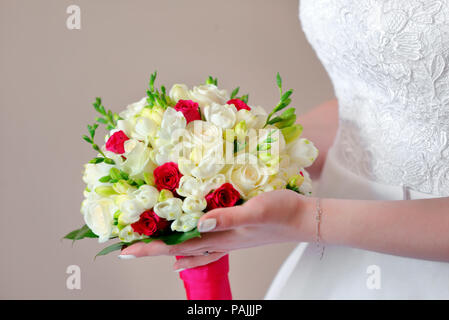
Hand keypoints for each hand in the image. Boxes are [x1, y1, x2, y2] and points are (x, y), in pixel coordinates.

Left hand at [119, 189, 315, 269]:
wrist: (303, 219)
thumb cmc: (282, 212)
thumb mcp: (255, 210)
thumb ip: (228, 218)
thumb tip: (199, 223)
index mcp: (221, 235)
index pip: (178, 244)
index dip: (151, 246)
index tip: (126, 248)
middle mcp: (220, 240)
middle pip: (178, 249)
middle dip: (152, 249)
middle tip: (128, 249)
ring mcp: (227, 239)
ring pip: (190, 248)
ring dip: (168, 249)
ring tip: (150, 250)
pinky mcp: (235, 234)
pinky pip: (206, 247)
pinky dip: (191, 252)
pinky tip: (185, 253)